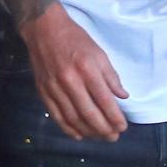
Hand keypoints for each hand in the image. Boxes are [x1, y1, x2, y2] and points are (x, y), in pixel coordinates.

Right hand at [20, 5, 128, 140]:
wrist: (44, 29)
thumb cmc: (75, 40)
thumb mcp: (99, 53)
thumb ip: (111, 76)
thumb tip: (123, 96)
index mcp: (87, 69)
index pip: (104, 100)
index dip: (115, 117)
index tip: (123, 127)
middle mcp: (70, 81)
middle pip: (89, 113)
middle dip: (103, 129)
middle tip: (114, 137)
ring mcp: (54, 88)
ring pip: (73, 118)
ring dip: (88, 131)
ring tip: (99, 137)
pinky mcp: (43, 91)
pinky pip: (56, 115)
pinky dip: (68, 128)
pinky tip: (79, 135)